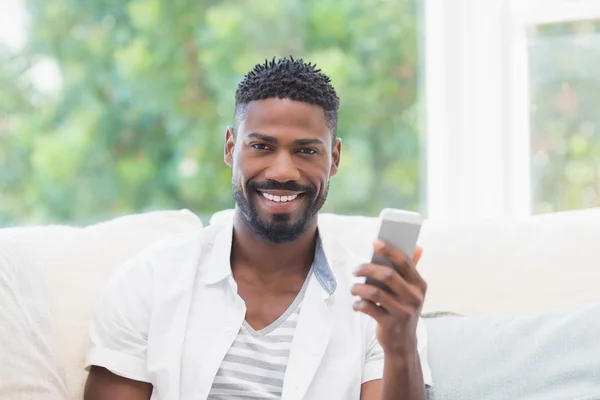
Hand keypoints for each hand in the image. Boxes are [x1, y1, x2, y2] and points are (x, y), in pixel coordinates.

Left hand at [351, 240, 426, 356]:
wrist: (403, 343)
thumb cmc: (403, 309)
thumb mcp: (410, 292)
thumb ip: (410, 270)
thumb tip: (417, 246)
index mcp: (419, 285)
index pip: (405, 262)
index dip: (390, 250)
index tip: (375, 242)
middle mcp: (414, 297)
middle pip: (387, 275)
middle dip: (367, 268)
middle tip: (355, 270)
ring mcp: (403, 312)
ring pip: (375, 292)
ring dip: (359, 288)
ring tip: (353, 288)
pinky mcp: (390, 324)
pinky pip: (369, 308)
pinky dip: (358, 304)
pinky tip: (356, 304)